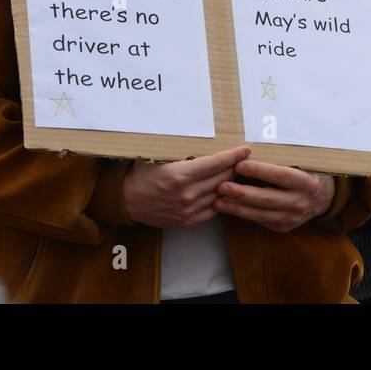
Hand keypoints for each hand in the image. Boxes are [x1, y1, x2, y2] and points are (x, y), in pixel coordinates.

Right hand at [123, 146, 249, 228]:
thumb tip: (210, 148)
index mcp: (179, 175)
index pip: (216, 164)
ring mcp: (187, 211)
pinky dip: (218, 199)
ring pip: (219, 195)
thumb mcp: (161, 157)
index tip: (245, 149)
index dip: (233, 156)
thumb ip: (186, 156)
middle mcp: (186, 195)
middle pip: (222, 179)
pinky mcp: (186, 222)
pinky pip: (212, 210)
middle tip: (240, 160)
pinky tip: (220, 191)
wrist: (124, 200)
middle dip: (233, 168)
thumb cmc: (141, 173)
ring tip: (233, 174)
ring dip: (228, 184)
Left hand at [214, 160, 335, 232]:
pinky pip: (261, 221)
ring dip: (237, 208)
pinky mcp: (283, 228)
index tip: (239, 164)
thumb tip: (249, 153)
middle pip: (267, 198)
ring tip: (218, 201)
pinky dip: (244, 215)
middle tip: (221, 186)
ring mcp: (292, 218)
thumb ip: (280, 161)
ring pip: (261, 214)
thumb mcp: (301, 164)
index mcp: (306, 183)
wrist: (322, 198)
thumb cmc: (306, 173)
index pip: (279, 176)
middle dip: (241, 193)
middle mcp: (300, 202)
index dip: (259, 171)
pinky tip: (229, 209)